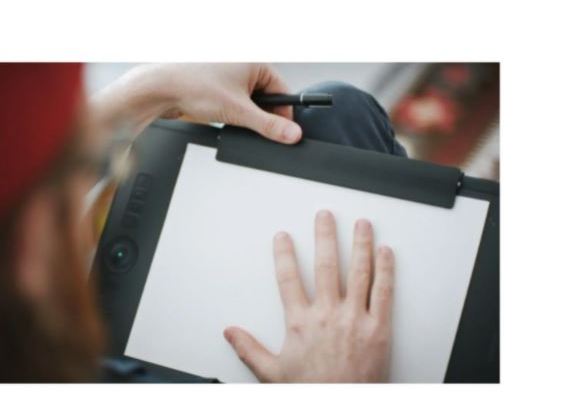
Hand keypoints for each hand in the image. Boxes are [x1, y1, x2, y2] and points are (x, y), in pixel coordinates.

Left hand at [93, 63, 301, 143]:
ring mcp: (226, 75)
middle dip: (261, 115)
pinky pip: (232, 102)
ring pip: (248, 102)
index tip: (285, 131)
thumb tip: (292, 133)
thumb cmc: (193, 86)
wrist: (161, 89)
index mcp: (253, 62)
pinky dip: (231, 113)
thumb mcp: (239, 111)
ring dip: (244, 115)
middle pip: (265, 97)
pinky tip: (221, 117)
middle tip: (254, 128)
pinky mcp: (215, 86)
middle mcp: (241, 65)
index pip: (282, 90)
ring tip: (231, 118)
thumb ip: (269, 126)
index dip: (284, 114)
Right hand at [224, 211, 394, 382]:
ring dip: (360, 244)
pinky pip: (384, 292)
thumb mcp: (272, 374)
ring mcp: (355, 319)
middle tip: (324, 216)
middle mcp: (327, 314)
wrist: (343, 409)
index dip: (284, 254)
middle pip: (325, 265)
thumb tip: (230, 333)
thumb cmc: (312, 393)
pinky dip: (385, 270)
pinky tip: (386, 253)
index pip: (288, 278)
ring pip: (358, 272)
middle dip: (325, 236)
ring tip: (361, 224)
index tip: (283, 237)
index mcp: (300, 322)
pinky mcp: (379, 328)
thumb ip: (250, 349)